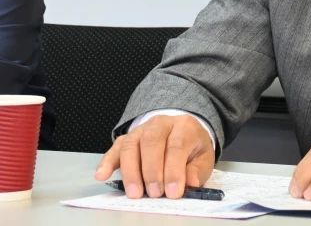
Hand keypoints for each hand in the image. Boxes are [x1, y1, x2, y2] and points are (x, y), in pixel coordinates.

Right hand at [94, 115, 214, 198]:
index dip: (174, 170)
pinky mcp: (126, 138)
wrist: (181, 132)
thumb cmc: (191, 148)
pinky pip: (114, 148)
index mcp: (184, 126)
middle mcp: (161, 124)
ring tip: (135, 193)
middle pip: (151, 141)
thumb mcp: (203, 158)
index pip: (177, 145)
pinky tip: (102, 175)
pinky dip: (107, 162)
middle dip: (152, 171)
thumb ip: (197, 170)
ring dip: (131, 171)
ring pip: (131, 145)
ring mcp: (141, 130)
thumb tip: (190, 182)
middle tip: (155, 194)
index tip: (173, 192)